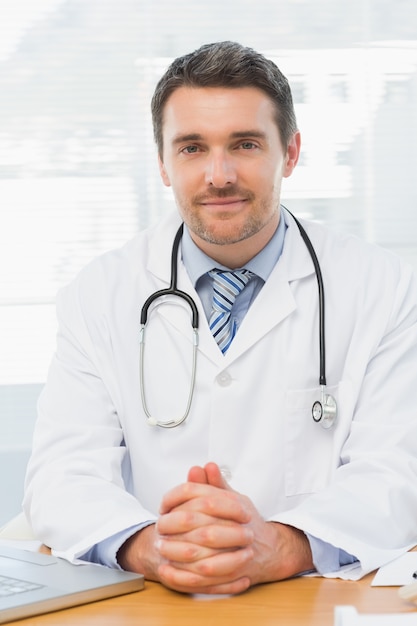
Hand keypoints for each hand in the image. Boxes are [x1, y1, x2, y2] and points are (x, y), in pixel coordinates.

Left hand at [154, 462, 312, 593]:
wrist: (269, 550)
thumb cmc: (245, 520)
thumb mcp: (233, 497)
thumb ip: (215, 484)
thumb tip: (203, 466)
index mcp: (238, 506)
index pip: (205, 499)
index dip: (180, 501)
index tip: (163, 505)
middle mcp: (240, 529)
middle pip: (203, 529)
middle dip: (176, 529)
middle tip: (159, 527)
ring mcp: (239, 554)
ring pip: (204, 557)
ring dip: (179, 554)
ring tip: (161, 549)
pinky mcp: (234, 576)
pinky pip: (207, 580)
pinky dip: (185, 576)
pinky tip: (168, 571)